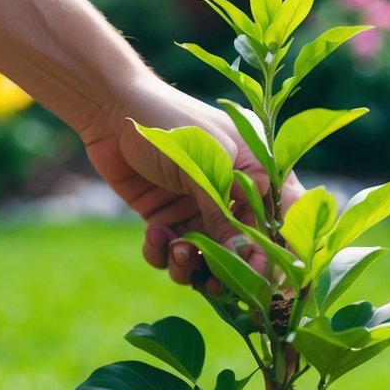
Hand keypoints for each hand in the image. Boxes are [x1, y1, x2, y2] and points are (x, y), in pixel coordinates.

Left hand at [82, 76, 302, 288]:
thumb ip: (223, 213)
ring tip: (176, 249)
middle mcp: (232, 199)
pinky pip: (170, 255)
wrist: (111, 108)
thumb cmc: (169, 122)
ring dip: (190, 266)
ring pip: (204, 262)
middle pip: (241, 253)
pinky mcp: (167, 221)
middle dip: (226, 272)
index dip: (272, 256)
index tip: (260, 279)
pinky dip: (162, 254)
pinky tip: (154, 233)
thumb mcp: (206, 165)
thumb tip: (243, 257)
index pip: (278, 225)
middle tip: (211, 281)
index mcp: (257, 177)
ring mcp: (199, 212)